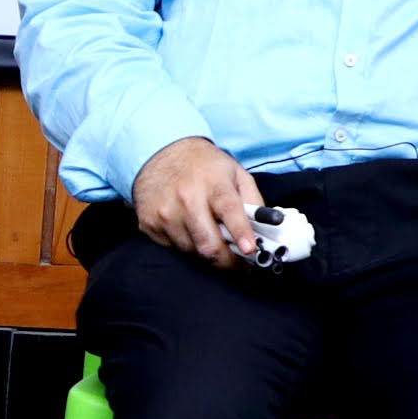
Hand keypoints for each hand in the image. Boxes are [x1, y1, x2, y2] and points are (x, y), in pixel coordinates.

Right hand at [133, 136, 266, 267]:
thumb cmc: (204, 166)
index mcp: (213, 182)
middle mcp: (186, 198)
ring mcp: (165, 212)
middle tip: (239, 265)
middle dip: (228, 261)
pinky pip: (173, 248)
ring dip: (207, 253)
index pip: (228, 209)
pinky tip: (191, 231)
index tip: (250, 249)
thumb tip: (268, 230)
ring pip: (192, 251)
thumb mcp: (235, 173)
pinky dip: (187, 246)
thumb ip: (253, 201)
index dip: (240, 232)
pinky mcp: (150, 224)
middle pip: (208, 243)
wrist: (160, 153)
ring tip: (214, 241)